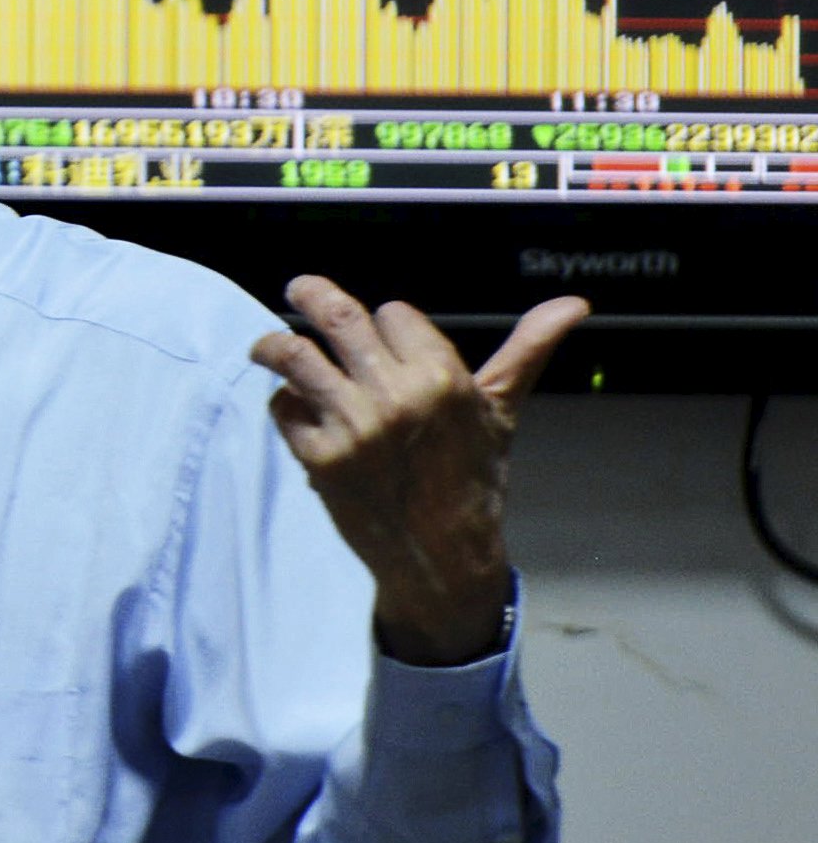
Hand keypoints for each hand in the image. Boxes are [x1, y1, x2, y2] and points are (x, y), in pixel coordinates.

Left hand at [249, 278, 589, 666]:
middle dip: (310, 294)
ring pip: (294, 355)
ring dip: (274, 344)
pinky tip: (298, 410)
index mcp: (443, 377)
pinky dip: (285, 404)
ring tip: (268, 345)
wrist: (442, 554)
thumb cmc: (473, 477)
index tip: (382, 331)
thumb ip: (527, 351)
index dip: (385, 320)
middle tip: (298, 288)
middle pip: (336, 316)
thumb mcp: (501, 412)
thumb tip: (574, 304)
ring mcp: (353, 426)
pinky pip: (282, 407)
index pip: (393, 312)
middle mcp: (396, 395)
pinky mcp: (318, 457)